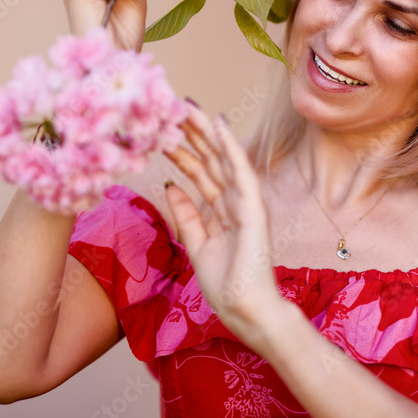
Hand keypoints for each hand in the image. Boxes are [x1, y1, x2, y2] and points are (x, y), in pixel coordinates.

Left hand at [163, 103, 283, 352]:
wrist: (246, 310)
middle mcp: (236, 202)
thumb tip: (173, 186)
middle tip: (171, 107)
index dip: (183, 150)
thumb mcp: (197, 245)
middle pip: (210, 160)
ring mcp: (246, 203)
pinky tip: (218, 127)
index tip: (163, 130)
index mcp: (223, 211)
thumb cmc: (227, 285)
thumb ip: (188, 215)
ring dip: (205, 133)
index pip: (201, 173)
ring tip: (187, 107)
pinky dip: (230, 148)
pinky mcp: (254, 209)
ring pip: (222, 160)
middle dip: (191, 134)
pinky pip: (241, 172)